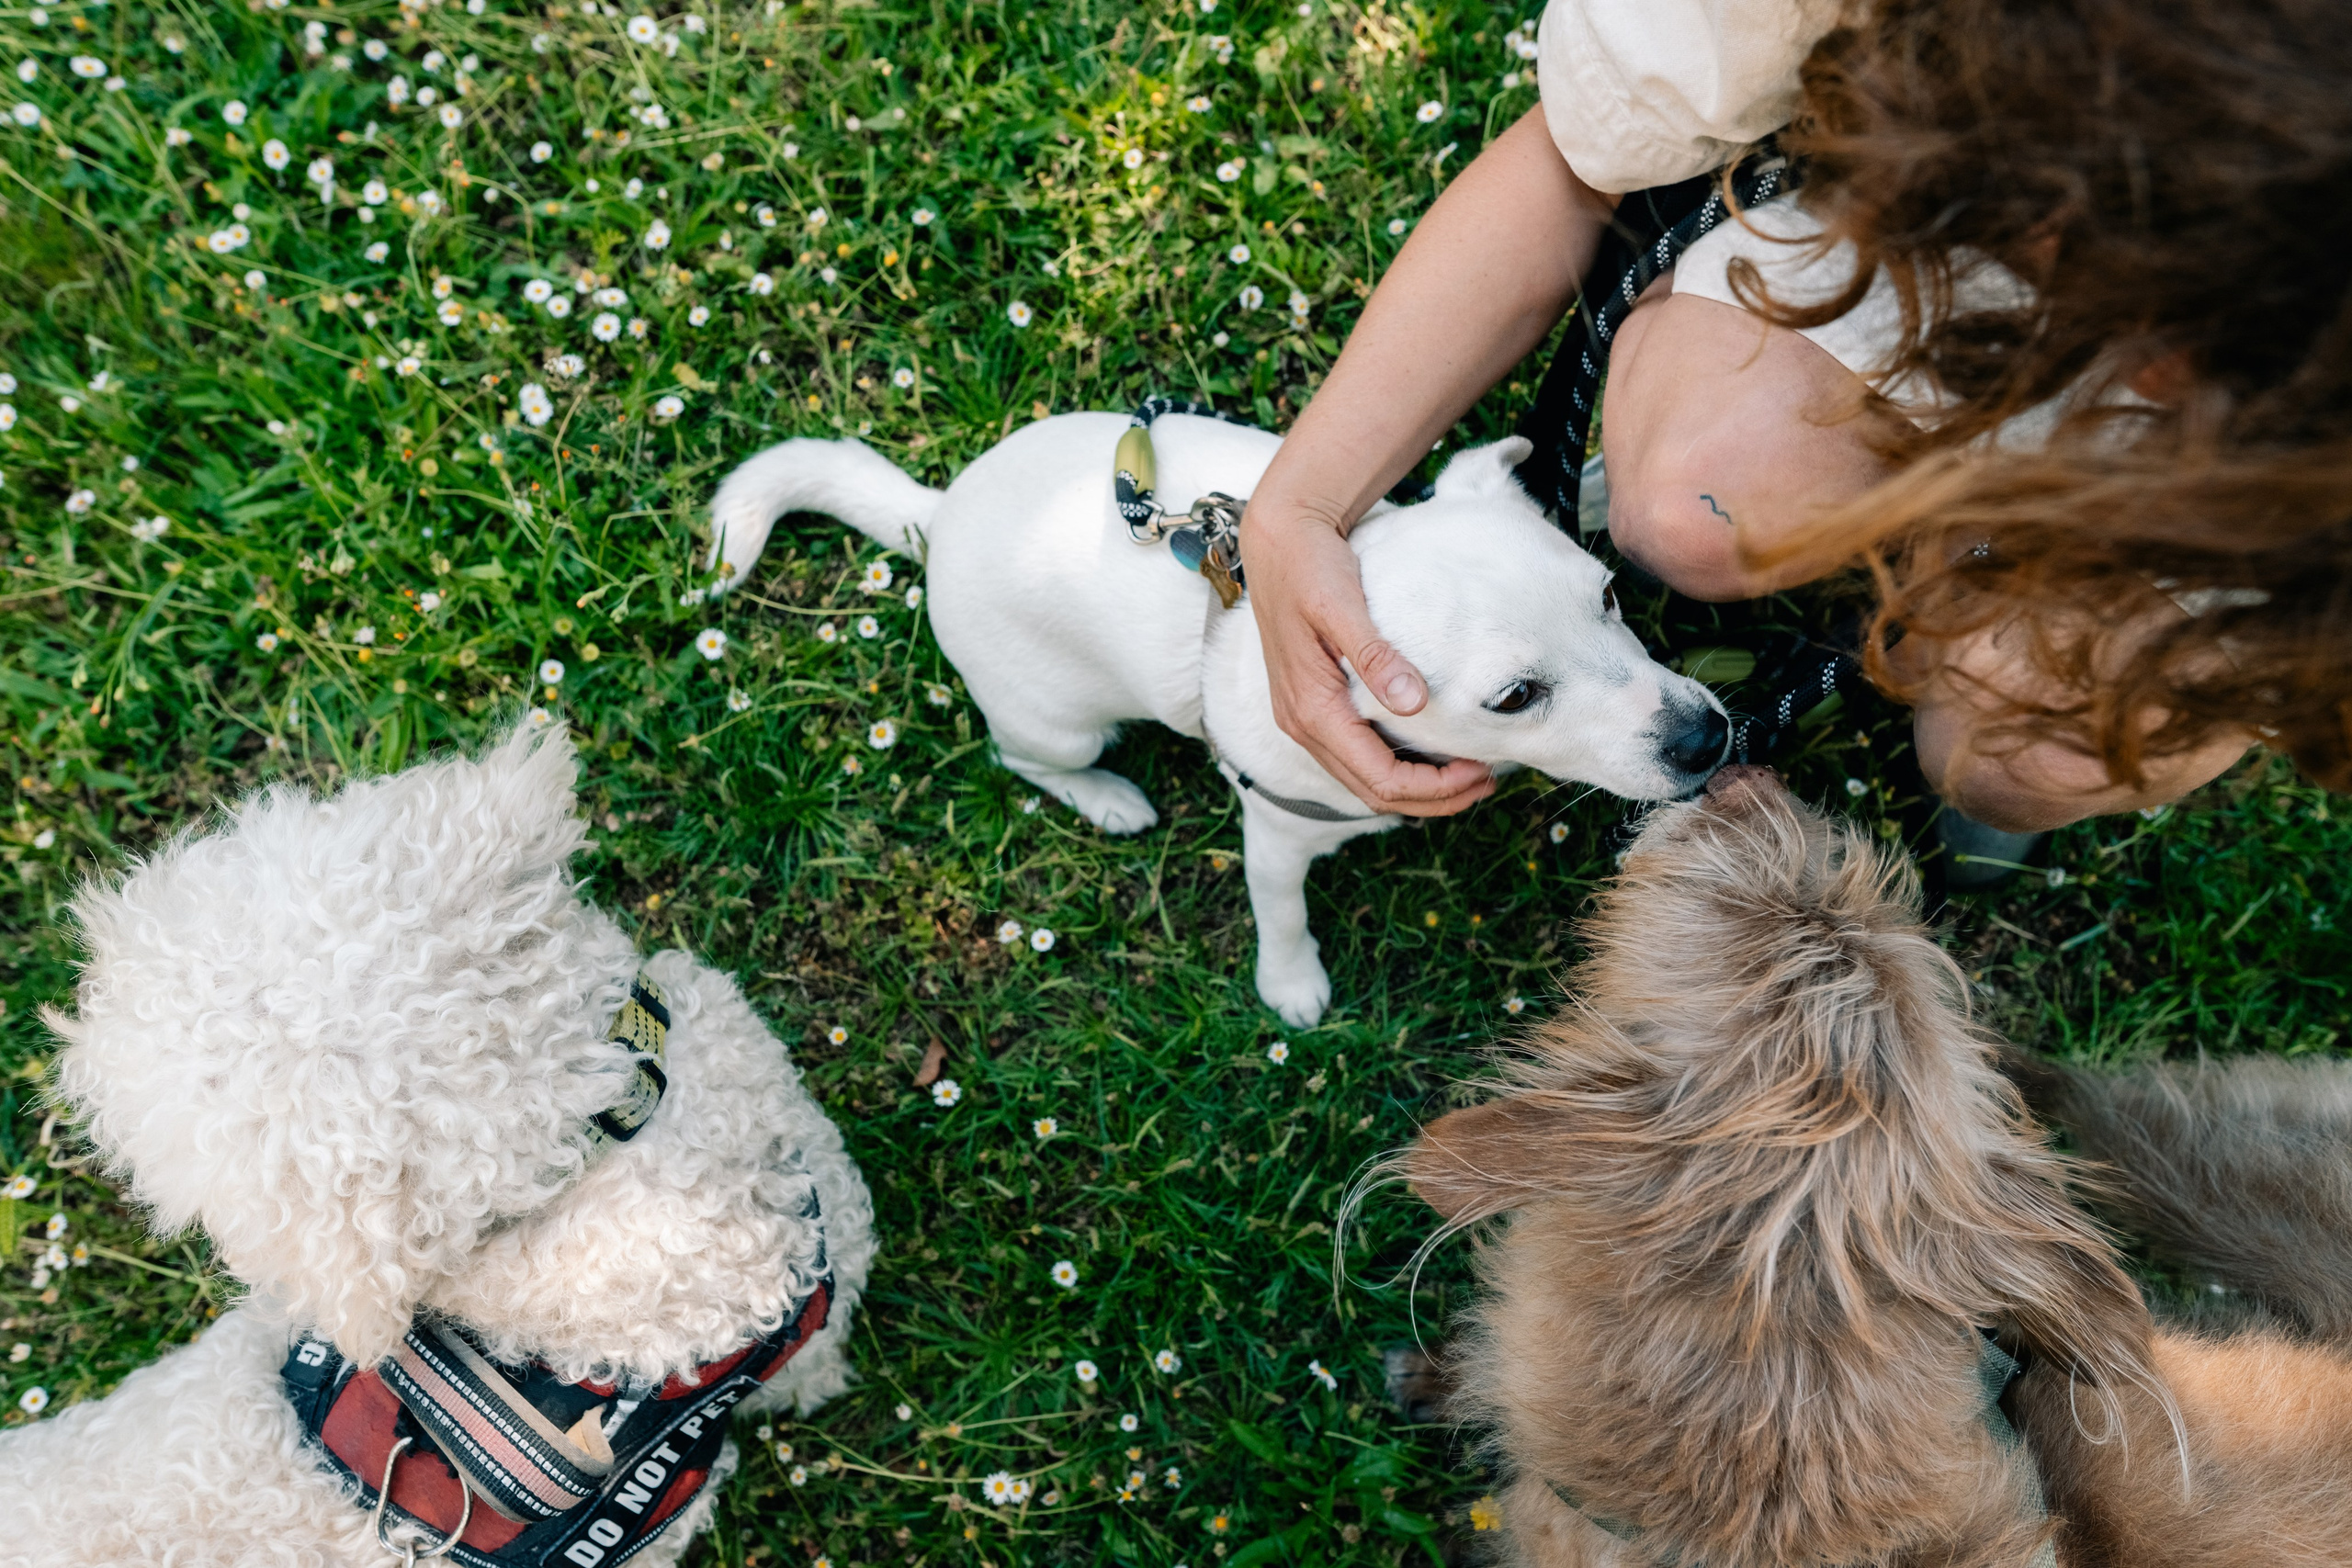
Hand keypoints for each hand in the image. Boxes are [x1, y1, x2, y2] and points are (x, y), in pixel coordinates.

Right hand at [1244, 502, 1494, 815]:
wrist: (1278, 540)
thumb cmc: (1309, 566)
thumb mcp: (1341, 604)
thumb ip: (1374, 655)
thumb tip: (1413, 702)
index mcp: (1311, 711)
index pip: (1380, 779)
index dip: (1435, 787)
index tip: (1481, 768)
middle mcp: (1303, 725)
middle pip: (1373, 793)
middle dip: (1433, 799)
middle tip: (1487, 780)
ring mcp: (1304, 719)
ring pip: (1364, 782)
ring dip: (1417, 789)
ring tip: (1467, 773)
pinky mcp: (1313, 706)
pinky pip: (1357, 758)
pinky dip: (1398, 767)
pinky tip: (1430, 751)